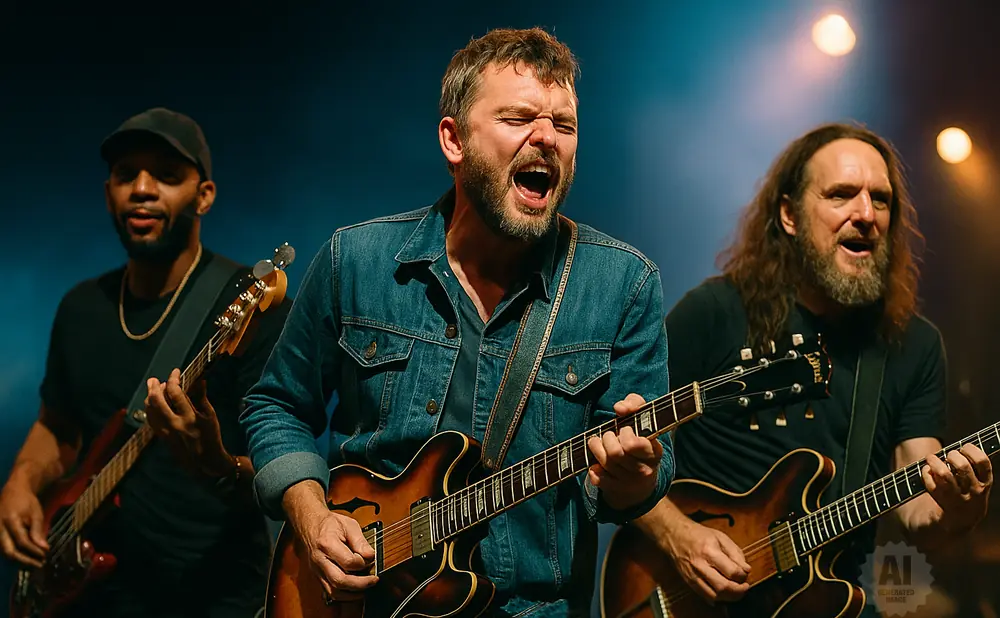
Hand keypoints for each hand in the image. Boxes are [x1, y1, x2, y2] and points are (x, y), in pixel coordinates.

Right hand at [0, 476, 47, 567]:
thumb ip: (38, 531)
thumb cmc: (26, 501)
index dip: (34, 550)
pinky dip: (14, 554)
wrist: (13, 490)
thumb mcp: (36, 513)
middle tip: (38, 564)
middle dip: (24, 560)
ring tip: (34, 563)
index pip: (21, 541)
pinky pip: (2, 548)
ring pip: (4, 552)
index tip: (45, 554)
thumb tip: (44, 548)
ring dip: (19, 560)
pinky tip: (25, 558)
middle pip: (8, 551)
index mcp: (10, 520)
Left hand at [144, 369, 233, 478]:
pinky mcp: (162, 437)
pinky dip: (150, 409)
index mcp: (189, 417)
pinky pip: (151, 420)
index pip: (175, 393)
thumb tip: (198, 380)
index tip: (175, 372)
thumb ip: (201, 397)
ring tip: (154, 389)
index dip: (173, 379)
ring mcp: (166, 431)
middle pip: (156, 400)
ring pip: (150, 410)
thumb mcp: (210, 415)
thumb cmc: (211, 437)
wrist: (205, 462)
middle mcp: (174, 424)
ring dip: (150, 397)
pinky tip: (153, 404)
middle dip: (153, 387)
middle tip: (154, 379)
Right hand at [285, 482, 377, 600]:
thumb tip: (370, 555)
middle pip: (339, 581)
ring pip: (333, 591)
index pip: (348, 562)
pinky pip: (330, 592)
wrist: (310, 525)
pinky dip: (344, 596)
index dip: (362, 563)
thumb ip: (360, 541)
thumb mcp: (348, 524)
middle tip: (373, 580)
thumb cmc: (329, 524)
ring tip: (366, 589)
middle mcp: (319, 560)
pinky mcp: (318, 576)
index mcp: (327, 543)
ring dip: (352, 594)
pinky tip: (355, 591)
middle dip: (360, 584)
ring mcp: (317, 570)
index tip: (370, 559)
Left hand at [586, 393, 662, 510]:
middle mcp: (644, 470)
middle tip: (609, 435)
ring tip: (598, 443)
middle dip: (607, 438)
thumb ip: (634, 404)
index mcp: (654, 452)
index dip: (624, 433)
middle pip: (615, 453)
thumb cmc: (640, 439)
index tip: (624, 429)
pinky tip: (597, 462)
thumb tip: (620, 408)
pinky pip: (597, 478)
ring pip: (605, 463)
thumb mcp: (643, 418)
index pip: (633, 444)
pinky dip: (593, 468)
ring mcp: (630, 482)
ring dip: (596, 448)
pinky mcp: (616, 490)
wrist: (642, 479)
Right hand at [663, 518, 749, 603]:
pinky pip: (705, 596)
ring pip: (715, 596)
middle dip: (739, 591)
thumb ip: (735, 553)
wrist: (674, 535)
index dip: (743, 575)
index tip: (745, 573)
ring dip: (729, 597)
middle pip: (723, 587)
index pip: (732, 571)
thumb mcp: (720, 537)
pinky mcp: (689, 582)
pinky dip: (717, 599)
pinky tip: (723, 593)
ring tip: (736, 591)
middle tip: (745, 587)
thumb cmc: (697, 535)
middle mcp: (700, 565)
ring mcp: (693, 576)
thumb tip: (746, 569)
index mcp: (709, 551)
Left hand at [923, 443, 992, 533]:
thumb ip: (974, 467)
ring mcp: (957, 500)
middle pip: (962, 466)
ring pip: (945, 475)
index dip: (971, 449)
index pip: (982, 461)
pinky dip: (926, 474)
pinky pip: (931, 485)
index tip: (964, 447)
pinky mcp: (941, 504)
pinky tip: (927, 471)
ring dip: (935, 462)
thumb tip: (966, 446)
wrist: (959, 523)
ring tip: (931, 459)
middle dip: (951, 455)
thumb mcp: (978, 482)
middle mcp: (973, 493)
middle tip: (948, 455)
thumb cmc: (967, 494)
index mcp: (985, 484)